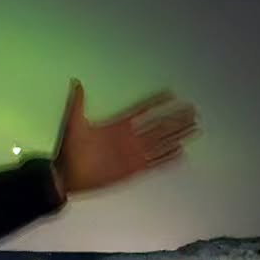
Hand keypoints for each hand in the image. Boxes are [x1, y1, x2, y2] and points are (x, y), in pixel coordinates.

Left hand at [50, 79, 199, 200]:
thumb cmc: (68, 151)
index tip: (170, 94)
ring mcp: (131, 155)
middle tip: (192, 111)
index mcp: (117, 126)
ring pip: (161, 142)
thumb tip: (76, 82)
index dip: (156, 103)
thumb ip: (77, 102)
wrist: (65, 177)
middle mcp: (128, 139)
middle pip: (158, 126)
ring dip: (177, 135)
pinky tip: (181, 152)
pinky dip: (168, 158)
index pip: (142, 111)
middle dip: (176, 119)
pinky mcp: (132, 170)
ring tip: (193, 128)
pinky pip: (155, 163)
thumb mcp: (73, 123)